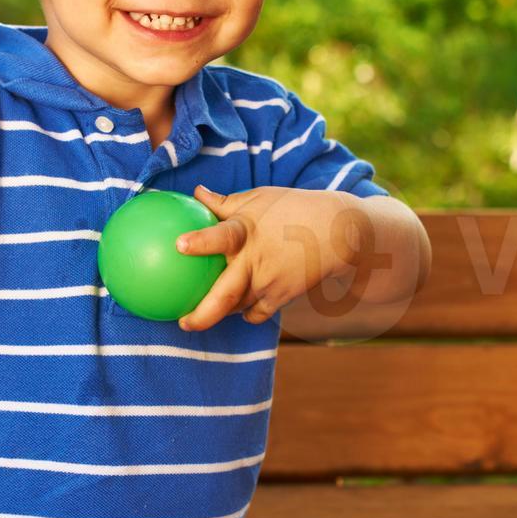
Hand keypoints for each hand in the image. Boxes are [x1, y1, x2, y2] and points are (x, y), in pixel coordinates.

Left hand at [174, 183, 367, 330]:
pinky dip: (245, 313)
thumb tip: (195, 193)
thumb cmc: (291, 208)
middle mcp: (256, 261)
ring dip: (217, 315)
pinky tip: (234, 311)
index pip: (221, 236)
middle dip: (202, 314)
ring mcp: (270, 282)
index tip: (179, 245)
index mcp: (248, 232)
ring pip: (237, 308)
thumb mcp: (258, 198)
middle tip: (182, 324)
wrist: (336, 232)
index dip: (200, 242)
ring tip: (195, 322)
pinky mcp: (282, 296)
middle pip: (226, 294)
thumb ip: (223, 203)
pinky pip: (256, 313)